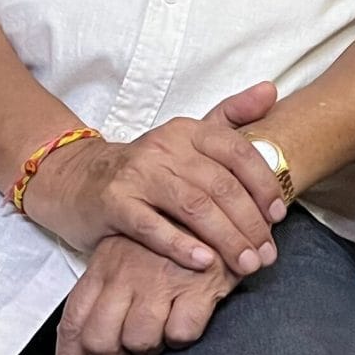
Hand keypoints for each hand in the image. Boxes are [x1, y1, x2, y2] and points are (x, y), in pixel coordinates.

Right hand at [20, 82, 285, 274]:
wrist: (75, 180)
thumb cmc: (145, 167)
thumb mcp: (186, 137)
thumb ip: (231, 114)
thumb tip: (272, 89)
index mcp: (187, 131)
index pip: (237, 152)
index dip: (263, 185)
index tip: (279, 216)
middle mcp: (164, 147)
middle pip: (220, 186)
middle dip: (250, 223)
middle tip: (267, 255)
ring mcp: (137, 175)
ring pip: (194, 207)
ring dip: (226, 239)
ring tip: (246, 264)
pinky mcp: (114, 203)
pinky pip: (153, 226)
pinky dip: (182, 245)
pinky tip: (204, 263)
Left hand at [53, 235, 233, 354]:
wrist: (219, 208)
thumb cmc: (171, 240)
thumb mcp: (127, 256)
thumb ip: (107, 292)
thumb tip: (88, 346)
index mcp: (102, 267)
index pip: (73, 325)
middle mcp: (124, 274)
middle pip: (100, 341)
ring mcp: (159, 279)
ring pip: (140, 341)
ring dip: (153, 347)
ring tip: (166, 327)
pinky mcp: (196, 285)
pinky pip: (180, 334)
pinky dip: (184, 336)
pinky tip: (192, 314)